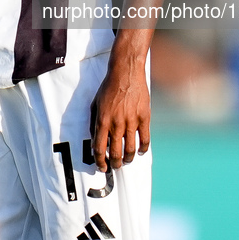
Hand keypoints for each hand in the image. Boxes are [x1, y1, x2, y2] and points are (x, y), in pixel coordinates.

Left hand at [90, 52, 149, 172]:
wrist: (126, 72)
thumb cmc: (109, 87)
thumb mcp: (95, 103)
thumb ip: (94, 122)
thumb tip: (95, 140)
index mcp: (102, 120)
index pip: (99, 148)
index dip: (100, 161)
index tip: (101, 167)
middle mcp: (116, 123)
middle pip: (115, 153)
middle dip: (114, 164)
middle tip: (115, 166)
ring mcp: (131, 121)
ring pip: (131, 150)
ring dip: (128, 159)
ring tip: (127, 160)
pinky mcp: (144, 118)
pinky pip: (145, 140)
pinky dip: (143, 149)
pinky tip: (140, 151)